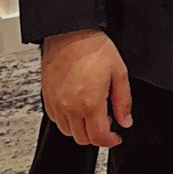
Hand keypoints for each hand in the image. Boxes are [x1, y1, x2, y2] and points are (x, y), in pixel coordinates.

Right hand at [42, 29, 132, 147]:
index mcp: (90, 103)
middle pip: (82, 139)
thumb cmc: (93, 47)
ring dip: (81, 128)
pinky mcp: (47, 97)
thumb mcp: (119, 72)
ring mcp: (56, 103)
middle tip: (106, 120)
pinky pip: (56, 119)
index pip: (99, 137)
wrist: (69, 32)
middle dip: (97, 135)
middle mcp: (70, 107)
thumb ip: (123, 101)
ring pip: (68, 131)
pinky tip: (76, 106)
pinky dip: (67, 119)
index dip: (110, 141)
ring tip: (91, 112)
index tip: (116, 136)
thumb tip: (125, 121)